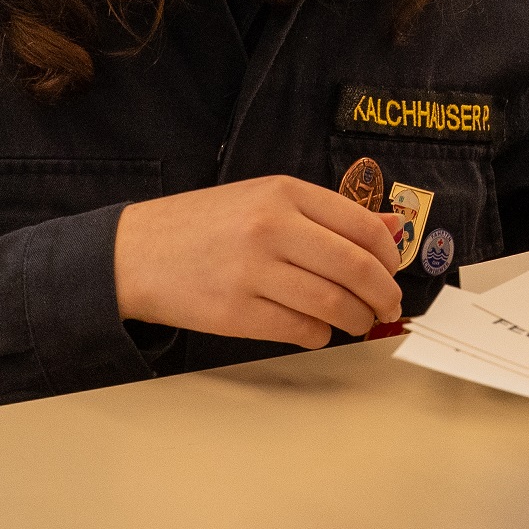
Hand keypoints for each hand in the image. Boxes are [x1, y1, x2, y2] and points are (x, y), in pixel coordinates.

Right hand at [113, 176, 403, 349]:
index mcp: (283, 193)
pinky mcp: (236, 312)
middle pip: (355, 269)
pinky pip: (301, 330)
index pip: (363, 226)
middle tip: (388, 306)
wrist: (135, 253)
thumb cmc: (204, 226)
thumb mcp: (263, 199)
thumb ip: (324, 215)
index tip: (394, 272)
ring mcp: (252, 271)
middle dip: (383, 295)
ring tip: (358, 322)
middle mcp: (271, 227)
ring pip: (333, 304)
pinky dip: (320, 335)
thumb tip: (392, 229)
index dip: (390, 256)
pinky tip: (318, 330)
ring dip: (357, 320)